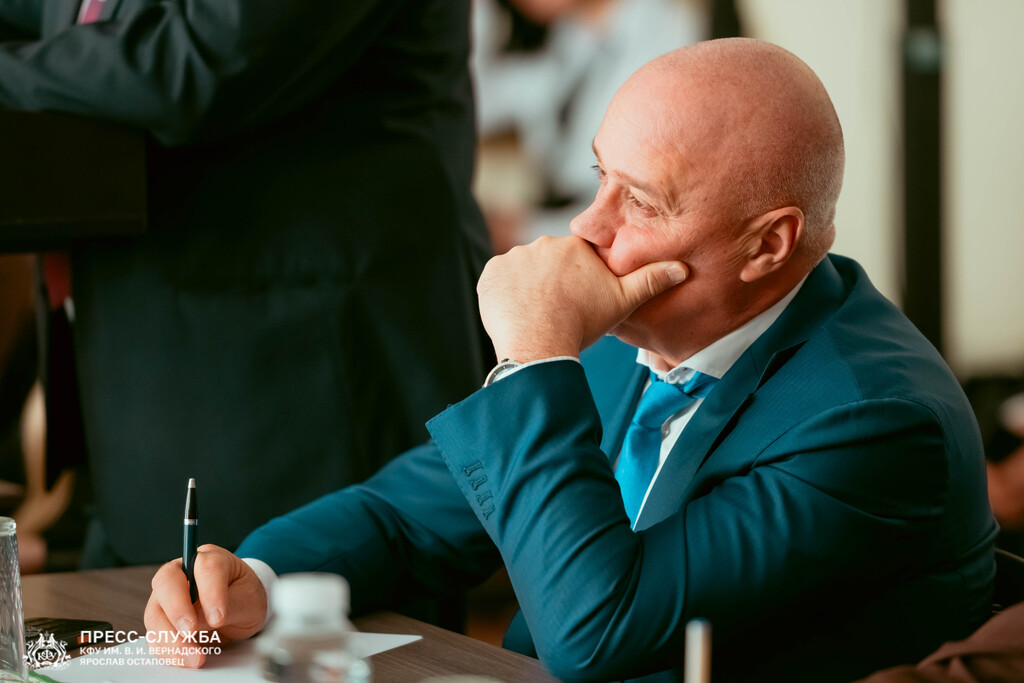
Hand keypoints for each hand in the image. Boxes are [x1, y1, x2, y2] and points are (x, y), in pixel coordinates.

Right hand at [144, 544, 267, 667]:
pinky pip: (155, 634)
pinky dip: (167, 650)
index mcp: (210, 558)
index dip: (210, 592)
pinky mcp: (161, 618)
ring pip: (155, 612)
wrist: (239, 608)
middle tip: (191, 632)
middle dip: (177, 610)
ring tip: (194, 657)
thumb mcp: (249, 601)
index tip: (218, 617)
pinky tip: (185, 659)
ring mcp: (167, 595)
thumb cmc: (244, 597)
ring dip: (170, 638)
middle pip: (167, 582)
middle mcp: (183, 572)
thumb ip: (229, 607)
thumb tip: (205, 619)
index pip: (206, 567)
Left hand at [476, 235, 686, 361]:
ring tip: (536, 315)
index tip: (575, 299)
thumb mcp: (622, 301)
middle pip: (547, 263)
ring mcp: (513, 258)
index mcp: (574, 246)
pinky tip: (516, 313)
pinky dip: (504, 294)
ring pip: (522, 271)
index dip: (576, 279)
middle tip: (556, 311)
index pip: (575, 257)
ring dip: (526, 288)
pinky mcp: (490, 274)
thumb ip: (651, 280)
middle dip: (550, 283)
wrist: (540, 344)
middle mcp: (542, 243)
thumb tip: (682, 267)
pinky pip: (498, 280)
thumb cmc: (582, 324)